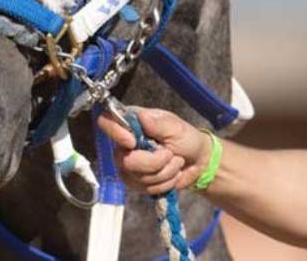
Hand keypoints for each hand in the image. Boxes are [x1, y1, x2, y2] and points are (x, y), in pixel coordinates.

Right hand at [96, 106, 210, 194]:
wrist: (198, 162)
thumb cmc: (187, 139)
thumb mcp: (176, 127)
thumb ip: (158, 124)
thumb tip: (141, 116)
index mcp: (133, 123)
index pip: (107, 122)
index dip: (115, 133)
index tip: (132, 142)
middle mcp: (125, 144)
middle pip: (124, 160)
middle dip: (153, 163)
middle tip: (170, 155)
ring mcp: (128, 164)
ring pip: (137, 177)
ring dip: (164, 173)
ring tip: (175, 162)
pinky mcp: (136, 182)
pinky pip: (145, 189)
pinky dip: (164, 184)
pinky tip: (171, 174)